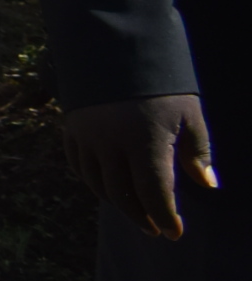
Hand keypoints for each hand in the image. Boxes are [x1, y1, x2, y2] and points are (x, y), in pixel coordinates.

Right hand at [64, 95, 217, 238]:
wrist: (117, 47)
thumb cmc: (163, 84)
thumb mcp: (190, 114)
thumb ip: (198, 152)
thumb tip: (207, 185)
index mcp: (144, 139)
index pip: (154, 192)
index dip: (166, 217)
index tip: (176, 233)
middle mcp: (111, 142)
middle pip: (124, 195)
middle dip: (142, 217)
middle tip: (156, 229)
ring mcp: (87, 136)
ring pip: (99, 184)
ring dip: (118, 204)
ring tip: (136, 212)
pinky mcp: (72, 128)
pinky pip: (79, 166)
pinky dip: (93, 182)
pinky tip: (109, 189)